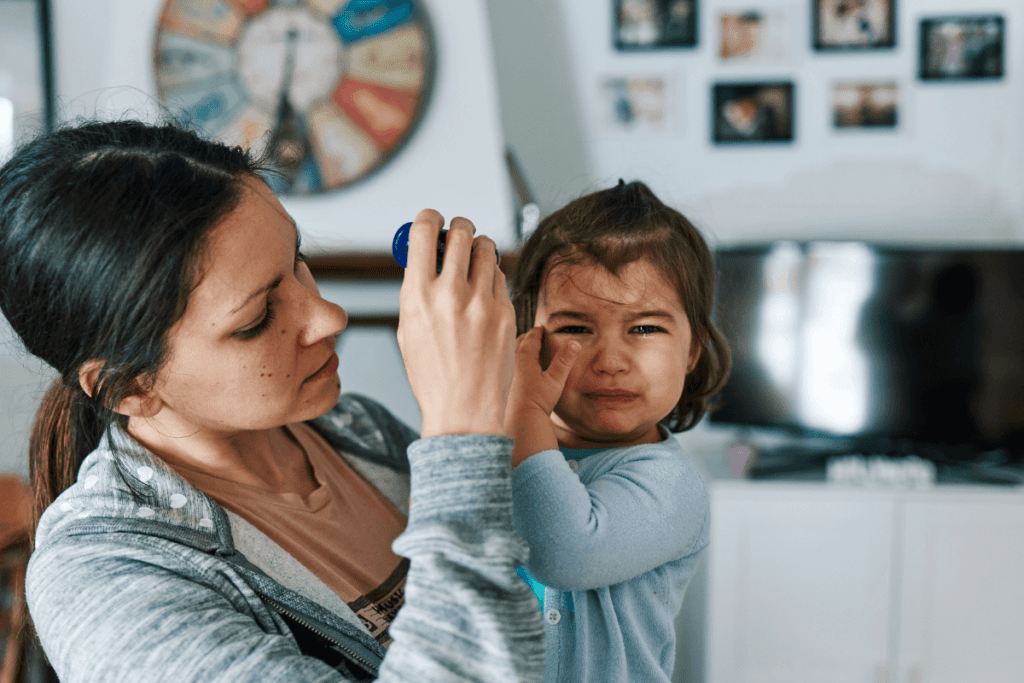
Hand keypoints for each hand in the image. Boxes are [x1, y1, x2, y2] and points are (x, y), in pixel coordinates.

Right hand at [397, 209, 515, 437]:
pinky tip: (485, 293)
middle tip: (459, 235)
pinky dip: (493, 278)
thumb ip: (417, 290)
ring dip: (480, 248)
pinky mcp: (506, 312)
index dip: (429, 218)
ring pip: (486, 249)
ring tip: (474, 260)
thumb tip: (424, 257)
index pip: (423, 230)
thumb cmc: (433, 374)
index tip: (433, 220)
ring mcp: (481, 302)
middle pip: (461, 231)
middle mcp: (450, 292)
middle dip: (459, 228)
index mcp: (417, 294)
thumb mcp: (408, 329)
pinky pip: (501, 278)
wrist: (464, 410)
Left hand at [504, 326, 580, 434]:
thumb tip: (575, 343)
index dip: (537, 332)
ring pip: (514, 356)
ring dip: (521, 350)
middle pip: (518, 345)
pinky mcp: (510, 387)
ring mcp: (511, 376)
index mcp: (525, 359)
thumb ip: (565, 361)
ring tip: (530, 350)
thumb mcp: (555, 379)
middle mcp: (515, 365)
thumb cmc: (539, 400)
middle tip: (535, 335)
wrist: (522, 420)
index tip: (541, 328)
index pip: (530, 339)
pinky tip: (526, 372)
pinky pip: (514, 368)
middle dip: (527, 338)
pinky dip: (519, 363)